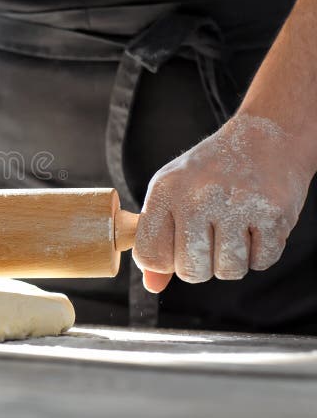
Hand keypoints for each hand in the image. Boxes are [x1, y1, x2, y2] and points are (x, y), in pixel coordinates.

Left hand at [133, 114, 311, 292]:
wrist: (265, 138)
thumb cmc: (211, 172)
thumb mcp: (172, 193)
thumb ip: (157, 238)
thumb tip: (152, 285)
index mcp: (166, 191)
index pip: (151, 254)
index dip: (165, 261)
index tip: (176, 248)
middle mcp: (198, 197)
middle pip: (191, 271)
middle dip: (201, 265)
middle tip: (210, 239)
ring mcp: (237, 205)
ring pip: (228, 271)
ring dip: (232, 260)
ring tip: (233, 230)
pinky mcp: (273, 213)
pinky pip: (261, 263)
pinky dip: (260, 253)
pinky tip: (255, 225)